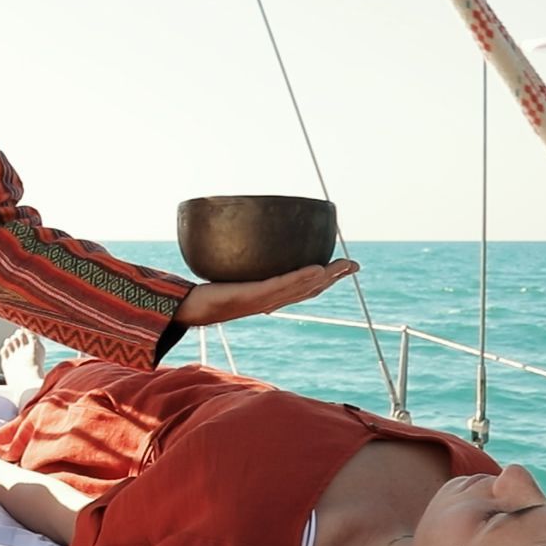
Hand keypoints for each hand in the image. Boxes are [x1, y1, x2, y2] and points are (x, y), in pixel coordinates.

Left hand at [173, 259, 359, 326]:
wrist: (190, 308)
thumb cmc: (207, 293)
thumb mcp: (233, 275)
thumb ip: (245, 264)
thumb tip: (247, 237)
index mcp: (271, 297)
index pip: (305, 288)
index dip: (327, 279)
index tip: (346, 267)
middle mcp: (271, 301)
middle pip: (310, 289)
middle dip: (334, 278)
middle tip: (355, 265)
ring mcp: (263, 300)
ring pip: (301, 288)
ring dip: (325, 277)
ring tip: (343, 265)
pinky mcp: (251, 296)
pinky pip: (279, 286)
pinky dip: (299, 278)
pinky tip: (316, 268)